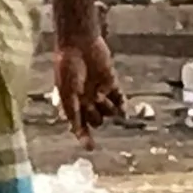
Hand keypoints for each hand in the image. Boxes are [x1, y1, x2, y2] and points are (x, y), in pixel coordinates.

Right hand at [53, 32, 122, 147]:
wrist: (79, 44)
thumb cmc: (68, 68)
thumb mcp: (67, 93)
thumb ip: (74, 113)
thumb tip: (77, 133)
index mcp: (72, 102)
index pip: (79, 124)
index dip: (84, 136)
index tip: (90, 148)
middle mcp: (86, 99)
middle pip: (96, 119)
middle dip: (96, 118)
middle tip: (92, 104)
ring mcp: (100, 91)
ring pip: (109, 112)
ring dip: (108, 110)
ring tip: (101, 98)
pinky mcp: (112, 83)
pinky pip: (120, 100)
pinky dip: (122, 107)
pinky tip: (124, 112)